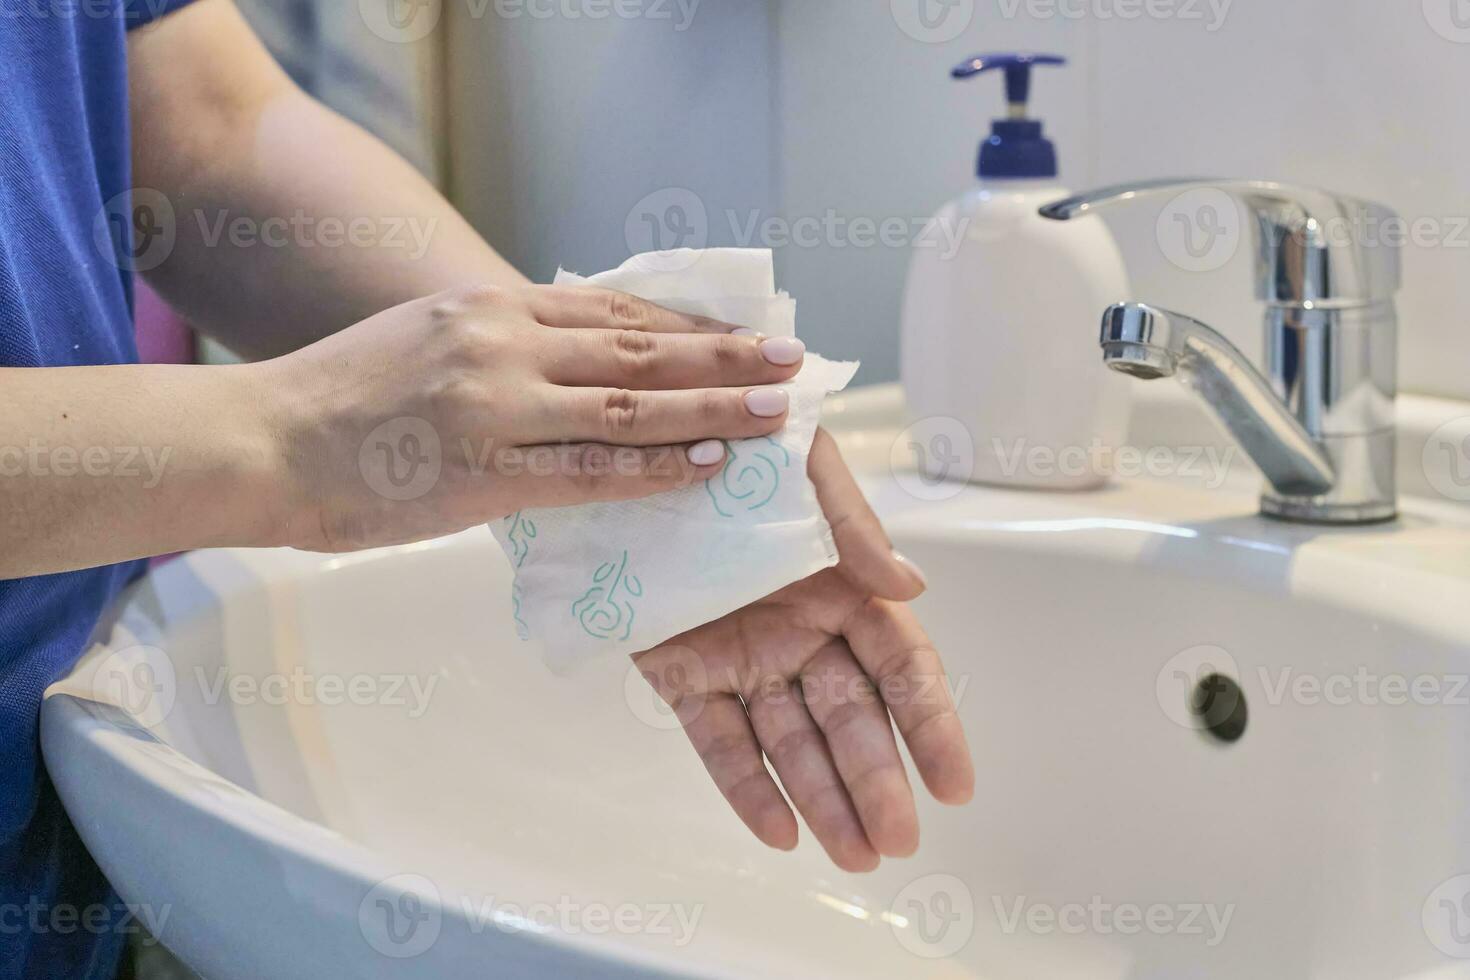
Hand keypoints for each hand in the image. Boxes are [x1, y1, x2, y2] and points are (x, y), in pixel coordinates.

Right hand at [261, 284, 807, 551]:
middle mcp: (502, 344)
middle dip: (724, 357)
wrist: (260, 442)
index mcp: (489, 309)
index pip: (612, 311)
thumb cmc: (338, 399)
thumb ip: (498, 346)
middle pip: (638, 350)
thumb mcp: (424, 340)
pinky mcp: (483, 475)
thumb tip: (565, 363)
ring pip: (629, 407)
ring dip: (712, 409)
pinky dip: (654, 469)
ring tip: (776, 414)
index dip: (688, 325)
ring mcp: (495, 408)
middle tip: (791, 360)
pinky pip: (589, 473)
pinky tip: (705, 467)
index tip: (741, 332)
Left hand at [633, 430, 973, 871]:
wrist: (633, 446)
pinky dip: (746, 788)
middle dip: (878, 781)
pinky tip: (780, 834)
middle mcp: (801, 631)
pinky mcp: (684, 674)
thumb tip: (911, 587)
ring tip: (851, 855)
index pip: (903, 667)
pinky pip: (719, 740)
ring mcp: (745, 658)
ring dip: (823, 800)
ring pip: (792, 743)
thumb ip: (852, 527)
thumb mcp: (802, 466)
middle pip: (852, 719)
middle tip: (896, 841)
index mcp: (842, 586)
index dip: (932, 725)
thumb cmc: (732, 444)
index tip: (955, 785)